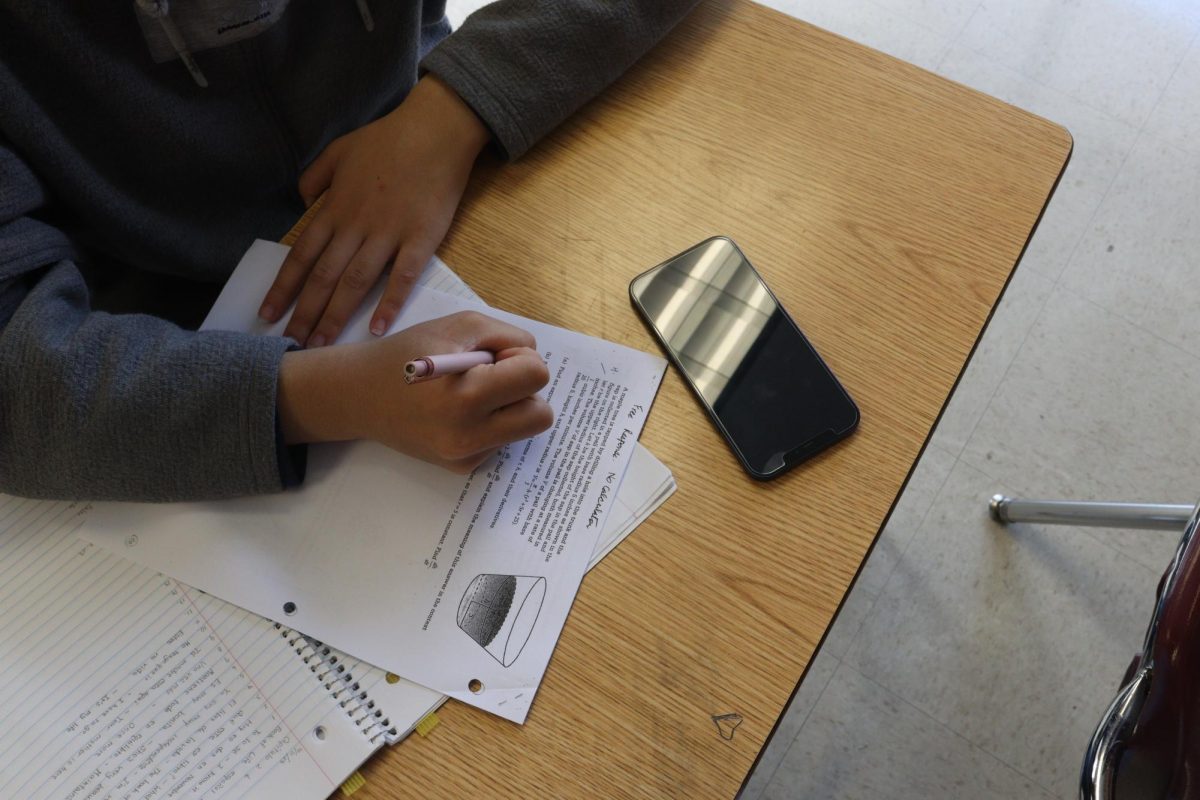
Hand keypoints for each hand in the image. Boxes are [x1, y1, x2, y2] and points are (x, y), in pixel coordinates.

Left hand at [260, 75, 489, 347]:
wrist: (435, 130)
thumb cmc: (388, 138)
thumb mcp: (339, 149)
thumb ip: (315, 177)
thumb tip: (301, 203)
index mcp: (335, 207)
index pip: (301, 255)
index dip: (283, 287)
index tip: (269, 314)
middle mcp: (355, 225)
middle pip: (323, 276)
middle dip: (305, 313)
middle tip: (292, 343)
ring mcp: (388, 234)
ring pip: (354, 282)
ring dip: (336, 316)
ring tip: (322, 344)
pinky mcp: (420, 239)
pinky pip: (401, 277)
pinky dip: (388, 303)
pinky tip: (378, 329)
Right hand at [277, 311, 552, 472]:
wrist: (360, 395)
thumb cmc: (408, 353)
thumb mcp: (459, 325)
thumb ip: (507, 336)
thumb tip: (533, 359)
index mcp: (466, 396)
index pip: (536, 377)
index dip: (521, 358)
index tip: (494, 355)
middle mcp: (468, 436)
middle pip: (541, 415)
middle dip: (525, 389)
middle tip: (493, 375)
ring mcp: (465, 457)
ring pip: (524, 429)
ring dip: (511, 406)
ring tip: (474, 392)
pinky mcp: (462, 467)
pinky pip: (501, 441)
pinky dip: (491, 422)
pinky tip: (458, 412)